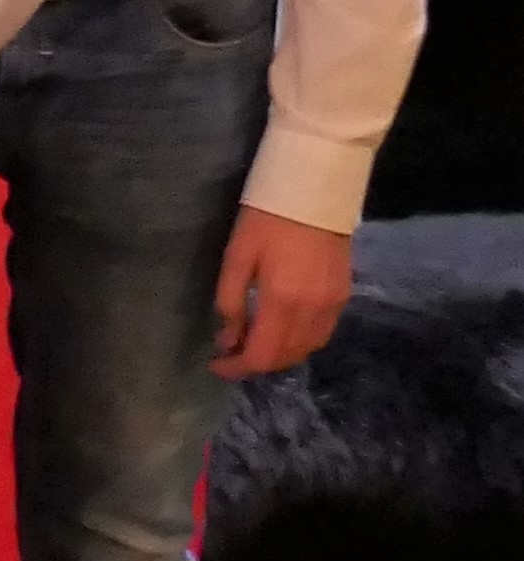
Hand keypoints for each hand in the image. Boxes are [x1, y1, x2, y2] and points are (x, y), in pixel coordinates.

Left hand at [211, 206, 351, 378]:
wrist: (315, 192)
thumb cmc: (267, 219)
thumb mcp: (236, 257)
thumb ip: (231, 301)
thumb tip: (228, 339)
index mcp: (282, 302)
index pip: (262, 355)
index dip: (238, 368)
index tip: (216, 365)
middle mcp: (313, 311)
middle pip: (286, 357)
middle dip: (256, 363)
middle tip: (231, 352)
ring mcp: (333, 305)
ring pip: (307, 349)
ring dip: (279, 354)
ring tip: (252, 343)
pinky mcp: (344, 295)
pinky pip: (322, 333)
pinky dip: (300, 342)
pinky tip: (281, 330)